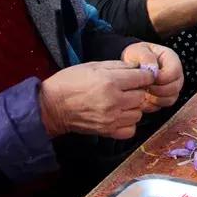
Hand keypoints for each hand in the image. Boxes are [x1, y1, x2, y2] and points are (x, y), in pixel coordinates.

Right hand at [38, 62, 155, 139]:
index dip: (145, 75)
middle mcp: (114, 101)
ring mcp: (111, 118)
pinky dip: (128, 123)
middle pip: (142, 96)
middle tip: (128, 88)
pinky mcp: (107, 131)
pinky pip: (130, 129)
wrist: (51, 107)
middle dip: (138, 90)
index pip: (143, 78)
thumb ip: (118, 66)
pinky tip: (120, 115)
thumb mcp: (93, 65)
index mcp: (110, 82)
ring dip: (133, 107)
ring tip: (122, 102)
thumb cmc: (70, 83)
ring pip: (139, 113)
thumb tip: (138, 68)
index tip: (141, 76)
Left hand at [121, 42, 183, 110]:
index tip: (147, 79)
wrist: (131, 64)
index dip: (161, 78)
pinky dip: (151, 105)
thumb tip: (153, 70)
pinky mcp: (165, 98)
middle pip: (174, 88)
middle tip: (143, 87)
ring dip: (154, 99)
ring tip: (142, 92)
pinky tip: (141, 99)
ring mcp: (172, 88)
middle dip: (157, 90)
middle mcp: (175, 75)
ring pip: (169, 99)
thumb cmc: (136, 56)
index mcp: (172, 60)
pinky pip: (162, 106)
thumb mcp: (139, 50)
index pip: (174, 73)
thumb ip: (146, 57)